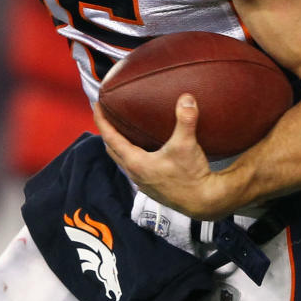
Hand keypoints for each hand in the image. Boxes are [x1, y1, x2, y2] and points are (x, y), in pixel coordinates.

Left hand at [94, 93, 232, 218]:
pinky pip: (134, 168)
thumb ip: (185, 119)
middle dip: (106, 132)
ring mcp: (142, 182)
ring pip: (122, 161)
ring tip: (121, 131)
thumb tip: (186, 98)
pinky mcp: (152, 187)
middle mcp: (134, 173)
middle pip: (112, 150)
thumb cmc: (192, 176)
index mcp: (136, 162)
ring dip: (118, 146)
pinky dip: (131, 156)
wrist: (204, 202)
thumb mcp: (187, 145)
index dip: (101, 120)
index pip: (110, 138)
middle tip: (105, 116)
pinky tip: (142, 151)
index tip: (96, 105)